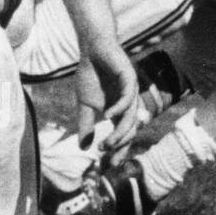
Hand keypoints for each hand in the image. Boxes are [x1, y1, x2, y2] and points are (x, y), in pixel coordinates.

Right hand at [75, 33, 139, 153]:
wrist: (92, 50)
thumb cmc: (91, 75)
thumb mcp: (85, 105)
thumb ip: (86, 125)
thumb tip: (83, 148)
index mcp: (120, 110)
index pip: (123, 133)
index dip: (118, 149)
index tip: (108, 165)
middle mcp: (129, 102)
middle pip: (131, 128)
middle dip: (120, 144)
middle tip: (106, 154)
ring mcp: (131, 90)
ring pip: (132, 115)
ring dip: (120, 131)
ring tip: (107, 143)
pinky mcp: (130, 77)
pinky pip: (129, 96)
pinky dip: (120, 108)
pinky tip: (108, 116)